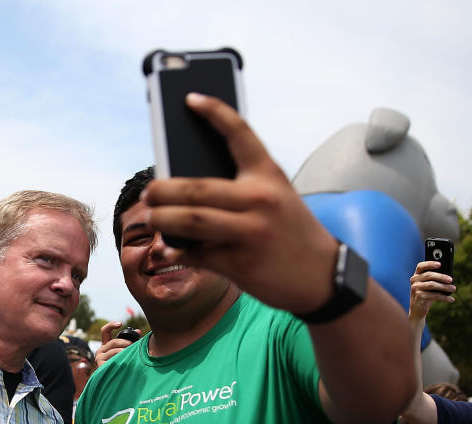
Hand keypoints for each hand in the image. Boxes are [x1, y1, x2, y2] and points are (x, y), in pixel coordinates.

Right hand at [94, 321, 140, 367]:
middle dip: (125, 342)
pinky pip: (114, 359)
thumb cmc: (121, 366)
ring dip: (125, 351)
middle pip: (113, 342)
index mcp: (105, 346)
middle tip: (133, 345)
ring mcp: (99, 358)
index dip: (111, 325)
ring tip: (131, 353)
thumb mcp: (124, 352)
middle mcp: (100, 351)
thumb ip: (129, 342)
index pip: (104, 331)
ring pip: (114, 350)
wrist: (114, 384)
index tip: (120, 324)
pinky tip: (126, 361)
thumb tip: (138, 332)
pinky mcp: (101, 365)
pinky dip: (121, 358)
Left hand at [142, 93, 340, 314]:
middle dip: (163, 189)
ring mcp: (250, 232)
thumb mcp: (277, 198)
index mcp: (269, 175)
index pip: (239, 133)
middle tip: (149, 191)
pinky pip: (198, 253)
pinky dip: (178, 250)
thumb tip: (186, 191)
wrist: (322, 276)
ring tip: (151, 217)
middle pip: (196, 188)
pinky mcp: (241, 263)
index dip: (213, 112)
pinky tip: (168, 247)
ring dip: (162, 219)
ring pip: (190, 221)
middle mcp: (260, 199)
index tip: (190, 99)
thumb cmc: (291, 231)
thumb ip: (242, 188)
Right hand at [409, 261, 454, 320]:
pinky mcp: (419, 297)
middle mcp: (414, 280)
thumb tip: (449, 278)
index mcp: (416, 275)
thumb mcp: (429, 286)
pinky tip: (451, 299)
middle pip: (428, 275)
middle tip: (451, 279)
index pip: (421, 266)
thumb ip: (436, 279)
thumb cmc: (426, 295)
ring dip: (444, 287)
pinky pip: (433, 295)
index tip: (440, 264)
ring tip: (453, 289)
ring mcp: (415, 289)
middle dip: (441, 277)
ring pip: (432, 285)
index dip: (430, 264)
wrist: (418, 309)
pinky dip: (444, 297)